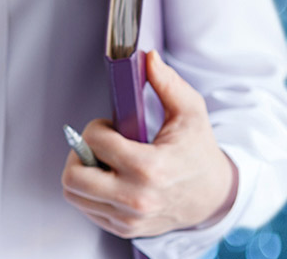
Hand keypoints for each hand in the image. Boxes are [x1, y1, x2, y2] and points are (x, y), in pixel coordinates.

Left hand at [61, 50, 236, 238]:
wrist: (213, 197)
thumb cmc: (198, 153)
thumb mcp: (191, 113)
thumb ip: (168, 84)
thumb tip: (148, 59)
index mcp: (150, 169)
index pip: (95, 143)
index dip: (96, 128)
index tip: (110, 126)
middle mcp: (136, 199)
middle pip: (73, 177)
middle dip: (79, 153)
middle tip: (98, 146)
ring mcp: (128, 218)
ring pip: (73, 193)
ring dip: (81, 172)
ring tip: (104, 162)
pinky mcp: (122, 228)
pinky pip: (84, 207)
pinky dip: (89, 191)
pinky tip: (108, 178)